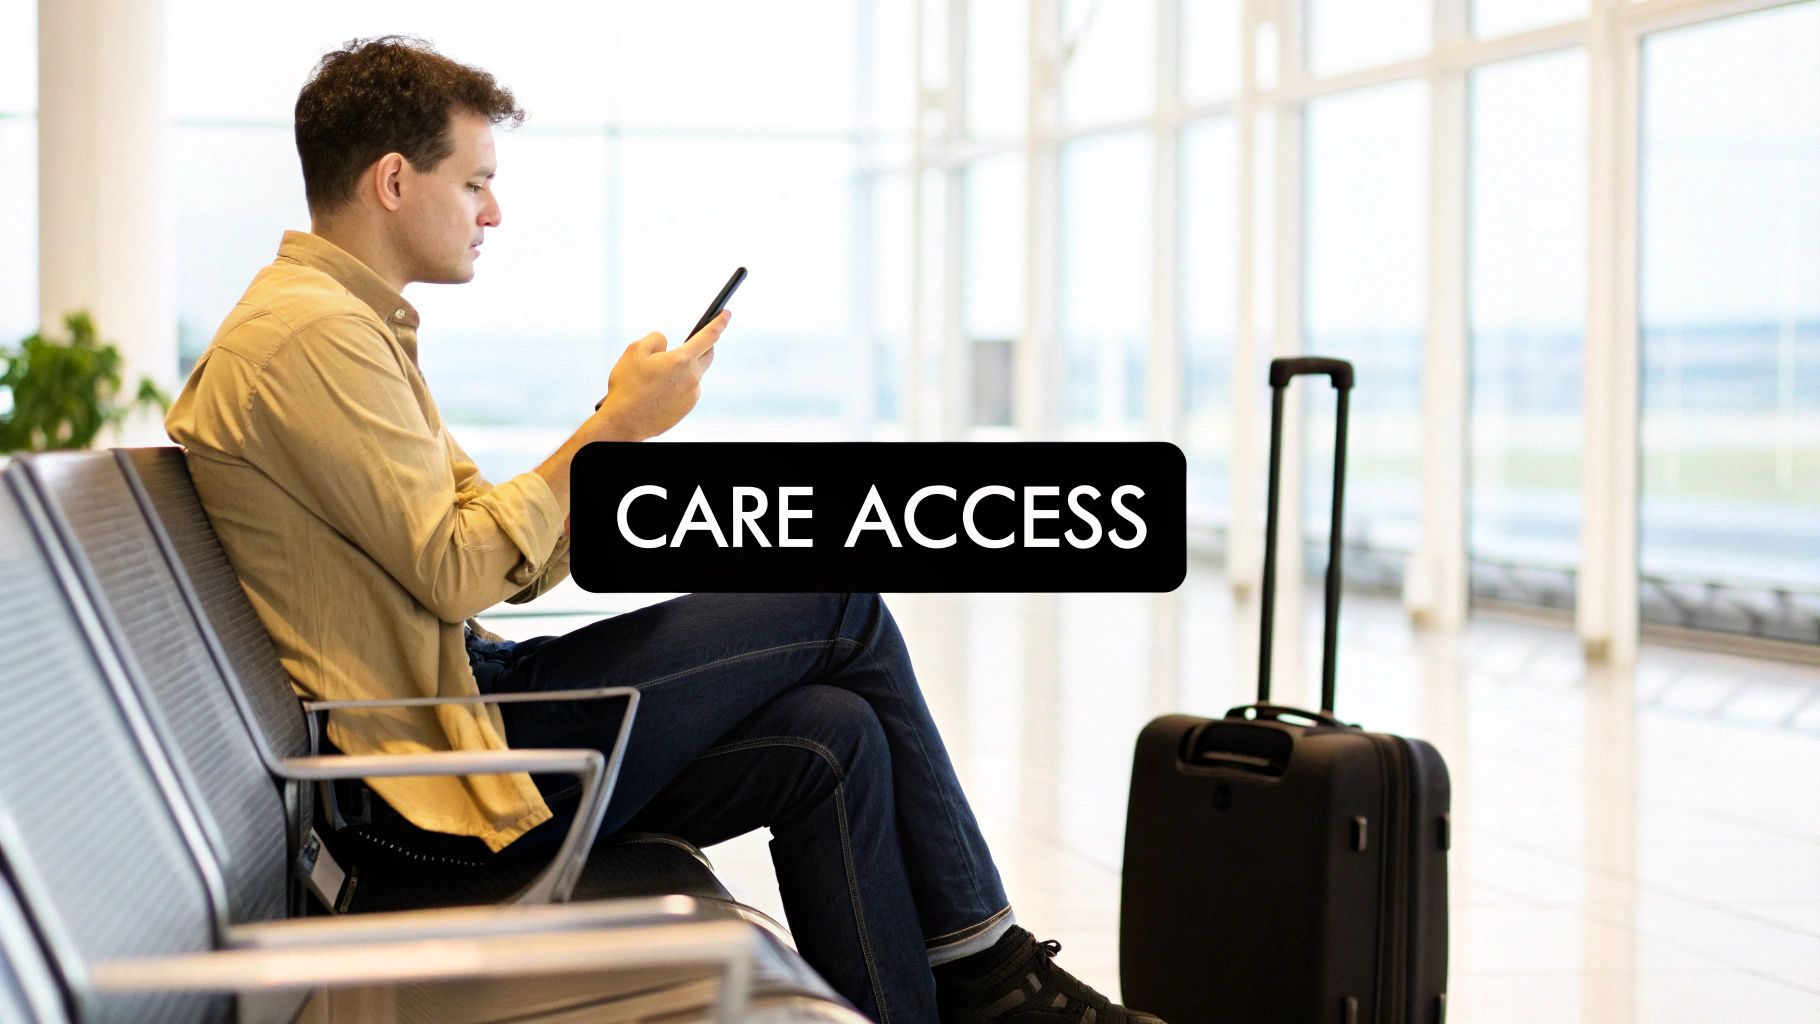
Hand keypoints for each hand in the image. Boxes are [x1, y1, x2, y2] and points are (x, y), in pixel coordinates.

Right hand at [593, 310, 727, 439]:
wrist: (624, 421)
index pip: (709, 336)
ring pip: (694, 373)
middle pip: (707, 355)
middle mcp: (693, 377)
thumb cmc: (628, 385)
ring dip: (683, 368)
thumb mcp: (635, 351)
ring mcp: (692, 395)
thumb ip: (656, 339)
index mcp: (682, 360)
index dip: (719, 322)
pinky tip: (659, 390)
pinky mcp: (687, 408)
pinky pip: (687, 389)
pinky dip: (678, 385)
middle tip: (690, 343)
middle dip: (703, 346)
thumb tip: (667, 344)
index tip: (726, 313)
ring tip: (657, 376)